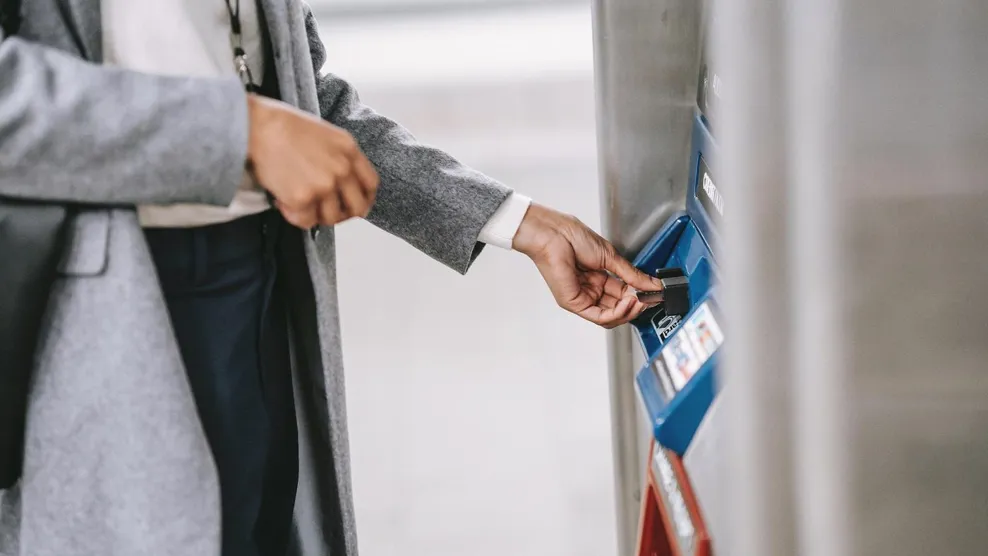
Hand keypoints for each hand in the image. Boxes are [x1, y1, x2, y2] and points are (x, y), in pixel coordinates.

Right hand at [246, 95, 379, 228]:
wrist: (258, 126)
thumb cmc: (283, 126)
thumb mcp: (325, 135)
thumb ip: (339, 157)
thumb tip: (340, 183)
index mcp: (349, 150)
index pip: (371, 184)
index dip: (364, 199)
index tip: (352, 205)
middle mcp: (342, 169)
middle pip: (358, 208)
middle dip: (344, 215)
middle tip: (326, 213)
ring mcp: (324, 185)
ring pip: (330, 218)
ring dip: (315, 214)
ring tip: (297, 200)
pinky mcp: (303, 198)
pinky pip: (305, 221)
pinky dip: (293, 215)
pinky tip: (281, 199)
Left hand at [513, 204, 665, 327]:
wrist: (554, 234)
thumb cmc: (572, 237)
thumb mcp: (610, 257)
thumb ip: (632, 274)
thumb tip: (652, 284)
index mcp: (598, 277)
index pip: (623, 294)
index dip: (639, 295)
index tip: (654, 293)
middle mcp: (590, 289)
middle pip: (618, 308)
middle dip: (636, 306)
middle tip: (649, 299)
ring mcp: (582, 298)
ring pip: (610, 316)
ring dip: (629, 311)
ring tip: (640, 300)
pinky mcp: (574, 304)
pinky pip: (600, 316)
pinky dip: (617, 313)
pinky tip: (628, 303)